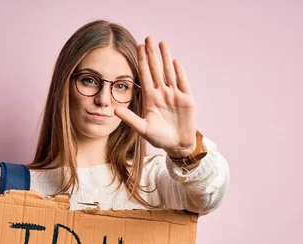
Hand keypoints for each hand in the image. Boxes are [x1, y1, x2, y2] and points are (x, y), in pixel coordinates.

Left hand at [114, 36, 196, 157]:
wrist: (177, 145)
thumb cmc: (159, 138)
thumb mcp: (143, 129)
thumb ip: (130, 119)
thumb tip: (115, 110)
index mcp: (151, 98)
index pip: (145, 76)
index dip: (142, 62)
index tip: (137, 47)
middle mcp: (162, 93)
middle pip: (156, 69)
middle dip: (152, 54)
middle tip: (148, 37)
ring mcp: (174, 95)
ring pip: (169, 72)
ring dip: (165, 57)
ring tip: (161, 43)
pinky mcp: (187, 99)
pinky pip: (182, 82)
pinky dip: (179, 72)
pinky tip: (174, 61)